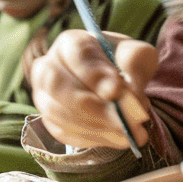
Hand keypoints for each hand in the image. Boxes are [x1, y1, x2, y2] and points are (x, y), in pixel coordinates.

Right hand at [29, 29, 156, 149]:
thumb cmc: (125, 63)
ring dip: (95, 128)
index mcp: (71, 42)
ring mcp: (44, 95)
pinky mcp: (49, 120)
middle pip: (58, 87)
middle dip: (93, 110)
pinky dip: (91, 138)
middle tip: (125, 125)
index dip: (94, 74)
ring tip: (128, 135)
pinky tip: (116, 139)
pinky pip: (63, 132)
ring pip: (59, 113)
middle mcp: (49, 66)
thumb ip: (134, 68)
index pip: (76, 54)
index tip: (116, 91)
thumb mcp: (138, 55)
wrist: (117, 81)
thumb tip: (128, 97)